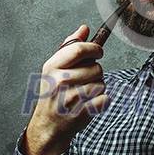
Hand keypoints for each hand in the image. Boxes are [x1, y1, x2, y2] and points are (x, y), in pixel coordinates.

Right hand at [23, 25, 109, 154]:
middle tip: (84, 80)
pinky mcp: (82, 112)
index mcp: (52, 67)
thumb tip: (84, 28)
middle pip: (96, 67)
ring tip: (84, 92)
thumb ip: (70, 47)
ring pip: (101, 83)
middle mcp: (60, 82)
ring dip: (97, 86)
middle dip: (95, 72)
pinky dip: (101, 101)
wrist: (48, 125)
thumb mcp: (54, 68)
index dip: (95, 49)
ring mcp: (71, 98)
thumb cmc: (53, 94)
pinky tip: (89, 103)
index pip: (80, 49)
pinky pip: (105, 98)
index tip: (98, 52)